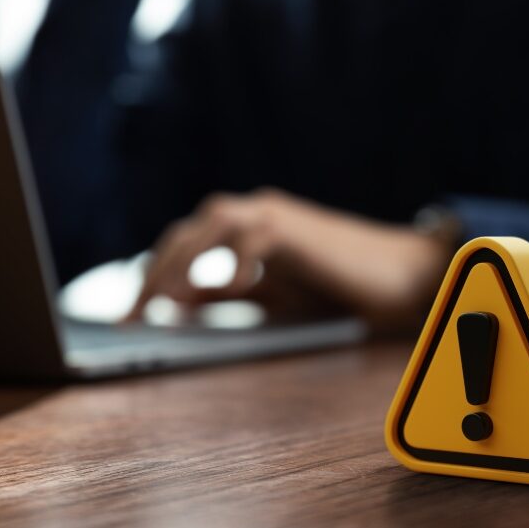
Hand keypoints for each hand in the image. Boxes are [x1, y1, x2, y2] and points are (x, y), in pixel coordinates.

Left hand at [125, 189, 453, 333]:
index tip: (130, 314)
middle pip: (187, 232)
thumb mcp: (271, 297)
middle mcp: (254, 214)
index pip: (183, 245)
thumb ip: (227, 297)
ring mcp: (275, 216)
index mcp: (244, 231)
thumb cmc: (338, 286)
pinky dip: (238, 260)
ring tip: (164, 297)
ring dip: (183, 259)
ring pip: (212, 223)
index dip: (152, 275)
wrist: (398, 275)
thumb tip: (177, 304)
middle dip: (154, 271)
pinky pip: (257, 235)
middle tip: (131, 314)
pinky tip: (228, 286)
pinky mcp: (298, 228)